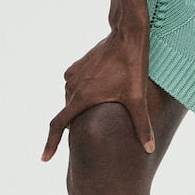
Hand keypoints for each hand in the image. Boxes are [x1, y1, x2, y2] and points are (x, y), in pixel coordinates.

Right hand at [42, 26, 154, 160]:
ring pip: (72, 100)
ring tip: (96, 115)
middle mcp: (72, 87)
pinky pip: (75, 87)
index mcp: (82, 98)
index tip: (45, 159)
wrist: (126, 35)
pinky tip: (99, 95)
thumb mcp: (138, 98)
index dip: (51, 144)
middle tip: (87, 139)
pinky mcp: (77, 67)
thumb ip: (142, 126)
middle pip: (68, 114)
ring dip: (80, 109)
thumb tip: (149, 150)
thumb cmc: (132, 66)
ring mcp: (73, 76)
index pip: (58, 126)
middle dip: (76, 127)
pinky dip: (82, 95)